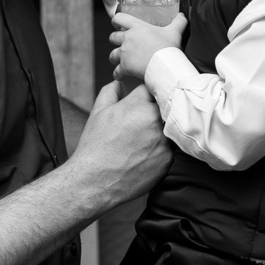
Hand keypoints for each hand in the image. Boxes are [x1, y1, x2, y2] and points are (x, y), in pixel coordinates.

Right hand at [69, 83, 169, 205]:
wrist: (95, 181)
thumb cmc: (94, 147)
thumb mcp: (98, 112)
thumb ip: (110, 92)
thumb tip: (119, 84)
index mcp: (138, 104)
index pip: (153, 87)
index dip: (148, 93)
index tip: (143, 101)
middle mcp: (155, 120)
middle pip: (165, 106)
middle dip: (156, 110)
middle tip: (141, 122)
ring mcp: (164, 140)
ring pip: (169, 127)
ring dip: (160, 129)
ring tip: (141, 140)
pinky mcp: (167, 159)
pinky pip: (170, 147)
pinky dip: (160, 148)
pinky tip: (144, 154)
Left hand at [109, 13, 187, 82]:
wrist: (165, 66)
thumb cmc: (168, 49)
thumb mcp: (175, 32)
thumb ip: (179, 22)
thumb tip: (183, 16)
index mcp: (137, 27)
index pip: (119, 18)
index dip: (116, 21)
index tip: (117, 24)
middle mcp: (128, 39)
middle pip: (113, 37)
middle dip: (115, 40)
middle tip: (121, 43)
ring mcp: (124, 53)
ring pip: (112, 54)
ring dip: (115, 57)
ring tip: (120, 60)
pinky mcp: (124, 67)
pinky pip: (116, 71)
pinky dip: (118, 74)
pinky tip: (121, 75)